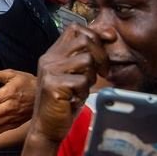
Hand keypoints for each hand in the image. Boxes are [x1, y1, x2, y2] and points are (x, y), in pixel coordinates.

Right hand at [33, 24, 106, 139]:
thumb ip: (84, 56)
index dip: (95, 32)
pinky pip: (81, 81)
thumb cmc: (64, 102)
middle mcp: (49, 59)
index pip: (75, 29)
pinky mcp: (53, 85)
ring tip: (82, 88)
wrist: (47, 126)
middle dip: (100, 54)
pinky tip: (75, 99)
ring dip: (91, 76)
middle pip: (83, 39)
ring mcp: (49, 71)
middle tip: (102, 71)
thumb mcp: (74, 74)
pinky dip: (83, 92)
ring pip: (86, 60)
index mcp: (53, 54)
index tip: (110, 39)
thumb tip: (108, 36)